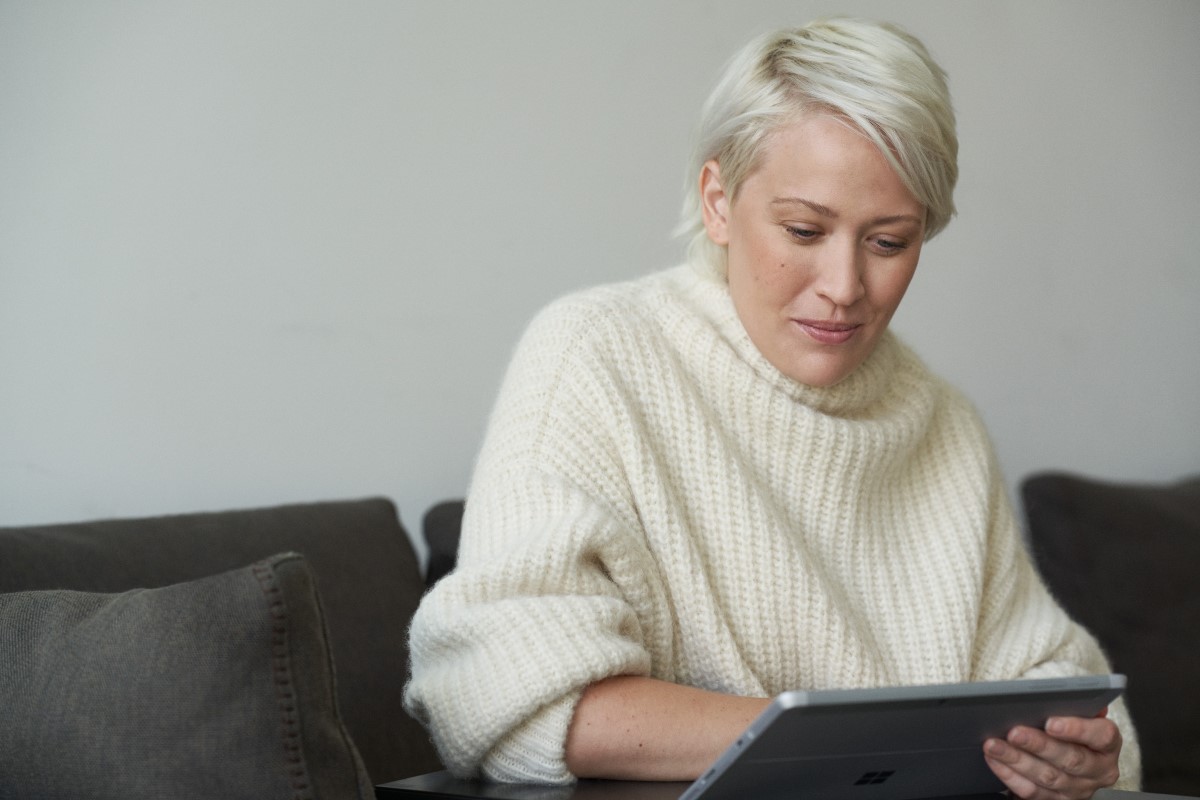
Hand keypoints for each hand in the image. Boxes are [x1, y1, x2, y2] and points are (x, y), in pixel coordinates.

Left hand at [983, 712, 1120, 799]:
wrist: (1066, 753)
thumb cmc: (1068, 726)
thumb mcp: (1075, 712)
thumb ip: (1071, 704)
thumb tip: (1059, 694)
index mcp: (1107, 744)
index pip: (1101, 735)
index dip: (1077, 729)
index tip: (1050, 722)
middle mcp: (1098, 770)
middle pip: (1070, 759)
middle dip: (1038, 745)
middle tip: (1013, 733)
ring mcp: (1079, 789)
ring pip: (1047, 777)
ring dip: (1016, 760)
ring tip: (993, 745)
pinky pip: (1032, 791)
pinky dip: (1009, 775)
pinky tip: (994, 760)